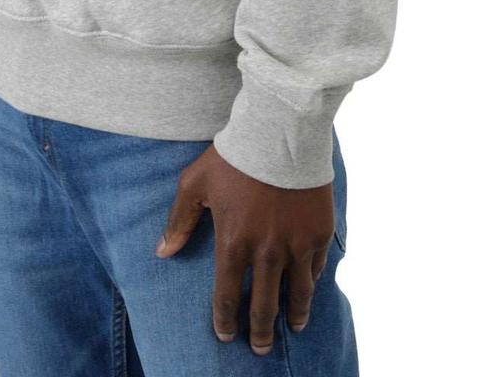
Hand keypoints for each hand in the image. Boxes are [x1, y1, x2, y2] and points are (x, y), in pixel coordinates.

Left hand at [156, 145, 333, 354]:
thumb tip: (162, 252)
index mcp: (233, 243)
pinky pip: (316, 268)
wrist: (279, 132)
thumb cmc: (233, 156)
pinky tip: (308, 288)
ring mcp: (296, 245)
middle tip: (259, 348)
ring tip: (292, 328)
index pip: (227, 297)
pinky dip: (312, 281)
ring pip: (297, 295)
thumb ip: (179, 220)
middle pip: (263, 307)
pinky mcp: (319, 233)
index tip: (225, 334)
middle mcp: (266, 252)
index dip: (225, 321)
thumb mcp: (195, 183)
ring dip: (293, 316)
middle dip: (259, 333)